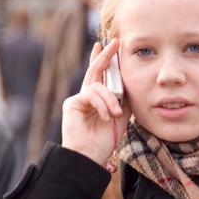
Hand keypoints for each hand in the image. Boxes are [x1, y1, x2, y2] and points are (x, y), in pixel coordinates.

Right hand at [61, 39, 130, 165]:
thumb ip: (122, 99)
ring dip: (110, 99)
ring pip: (97, 86)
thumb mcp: (120, 116)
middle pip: (95, 71)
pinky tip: (105, 117)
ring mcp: (78, 98)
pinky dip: (102, 105)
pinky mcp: (72, 102)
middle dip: (105, 56)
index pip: (101, 76)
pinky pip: (91, 94)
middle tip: (114, 43)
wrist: (91, 155)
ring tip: (114, 114)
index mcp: (99, 99)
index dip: (104, 60)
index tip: (110, 46)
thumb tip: (126, 83)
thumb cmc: (105, 140)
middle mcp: (87, 96)